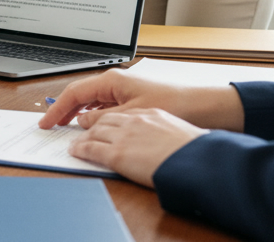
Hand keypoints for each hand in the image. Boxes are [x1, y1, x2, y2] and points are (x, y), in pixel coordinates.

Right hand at [38, 68, 244, 131]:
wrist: (204, 106)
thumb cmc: (173, 104)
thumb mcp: (132, 115)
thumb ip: (103, 118)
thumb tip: (82, 122)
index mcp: (113, 80)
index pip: (74, 93)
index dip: (57, 109)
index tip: (45, 123)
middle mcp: (115, 82)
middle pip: (80, 95)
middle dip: (63, 110)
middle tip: (50, 127)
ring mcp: (123, 90)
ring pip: (91, 101)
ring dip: (77, 114)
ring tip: (65, 128)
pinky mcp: (131, 99)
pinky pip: (103, 106)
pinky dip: (92, 116)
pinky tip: (90, 126)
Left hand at [68, 108, 207, 187]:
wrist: (198, 161)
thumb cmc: (193, 149)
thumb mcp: (176, 131)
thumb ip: (160, 130)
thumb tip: (159, 139)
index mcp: (149, 113)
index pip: (120, 111)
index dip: (107, 116)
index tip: (100, 120)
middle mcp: (134, 120)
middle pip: (103, 119)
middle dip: (89, 123)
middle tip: (80, 128)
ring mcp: (124, 136)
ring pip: (94, 131)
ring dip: (83, 136)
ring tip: (76, 141)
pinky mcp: (118, 154)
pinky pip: (91, 148)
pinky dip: (81, 149)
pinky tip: (75, 151)